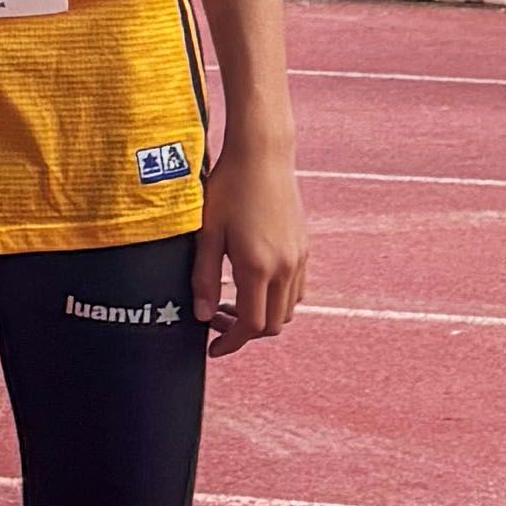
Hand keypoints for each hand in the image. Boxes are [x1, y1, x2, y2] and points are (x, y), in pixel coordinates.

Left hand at [193, 142, 306, 352]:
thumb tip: (201, 315)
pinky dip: (277, 299)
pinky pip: (296, 289)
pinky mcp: (304, 247)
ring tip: (231, 301)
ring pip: (288, 309)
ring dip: (262, 316)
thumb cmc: (228, 189)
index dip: (231, 343)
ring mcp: (298, 258)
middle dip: (244, 332)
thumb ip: (202, 277)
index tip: (213, 349)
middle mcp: (284, 267)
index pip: (251, 325)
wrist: (263, 156)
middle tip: (215, 319)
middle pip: (273, 324)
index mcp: (257, 266)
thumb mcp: (206, 233)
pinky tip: (252, 283)